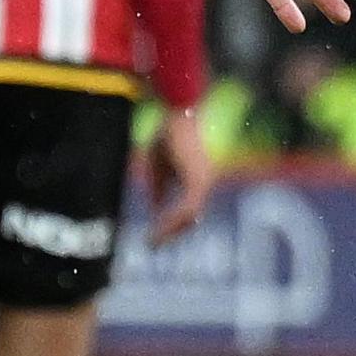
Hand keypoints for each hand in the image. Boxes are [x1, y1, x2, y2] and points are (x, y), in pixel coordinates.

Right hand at [139, 106, 216, 246]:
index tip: (153, 236)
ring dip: (171, 229)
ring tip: (153, 240)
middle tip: (152, 244)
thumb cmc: (169, 131)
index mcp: (196, 177)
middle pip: (190, 217)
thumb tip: (156, 209)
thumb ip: (158, 186)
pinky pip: (187, 208)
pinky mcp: (200, 181)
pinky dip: (173, 219)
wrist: (179, 112)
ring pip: (189, 216)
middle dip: (170, 232)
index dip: (170, 224)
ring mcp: (204, 182)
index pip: (186, 208)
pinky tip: (159, 226)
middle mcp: (203, 182)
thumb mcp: (158, 162)